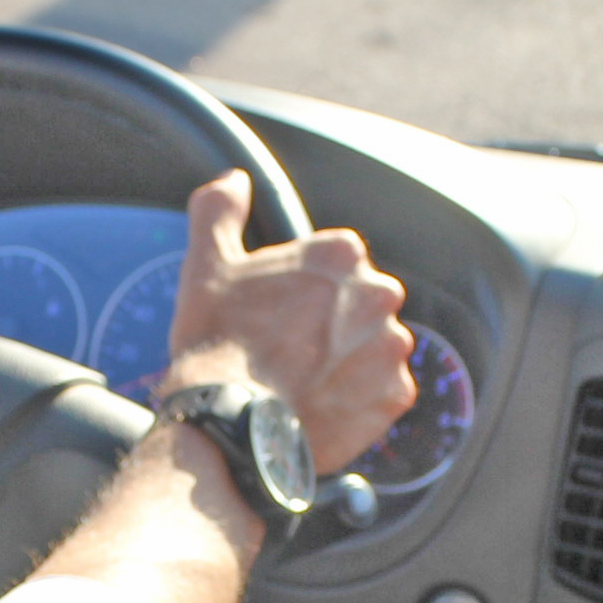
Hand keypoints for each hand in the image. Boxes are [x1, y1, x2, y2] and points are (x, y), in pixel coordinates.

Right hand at [163, 171, 414, 470]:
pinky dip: (358, 400)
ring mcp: (392, 347)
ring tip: (303, 384)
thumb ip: (221, 210)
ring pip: (372, 349)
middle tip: (289, 352)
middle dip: (332, 324)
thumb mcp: (207, 264)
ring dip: (347, 362)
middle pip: (358, 305)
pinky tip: (320, 405)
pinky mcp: (396, 396)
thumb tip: (234, 180)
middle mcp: (379, 294)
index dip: (302, 291)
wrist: (233, 423)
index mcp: (341, 254)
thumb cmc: (217, 340)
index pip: (334, 264)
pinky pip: (382, 394)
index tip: (279, 315)